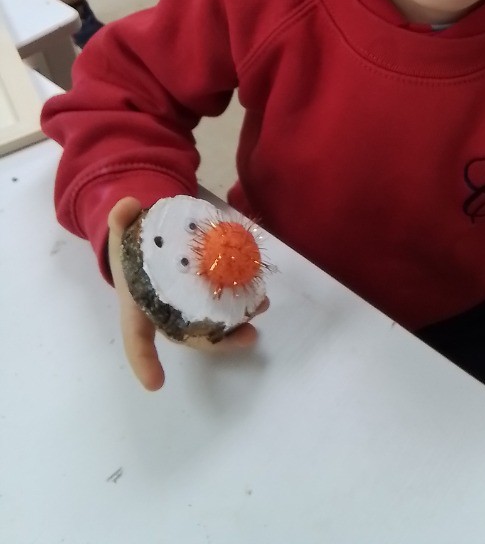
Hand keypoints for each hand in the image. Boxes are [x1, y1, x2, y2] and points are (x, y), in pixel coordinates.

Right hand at [107, 196, 267, 390]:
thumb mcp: (121, 232)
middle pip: (189, 336)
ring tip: (261, 308)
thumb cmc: (130, 248)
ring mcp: (186, 307)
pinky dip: (239, 303)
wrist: (141, 244)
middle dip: (218, 342)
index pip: (136, 338)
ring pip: (211, 324)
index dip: (144, 361)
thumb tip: (127, 205)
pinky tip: (259, 295)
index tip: (156, 383)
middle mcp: (164, 313)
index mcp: (138, 306)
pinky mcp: (203, 295)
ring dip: (238, 322)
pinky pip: (220, 307)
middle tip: (248, 336)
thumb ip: (121, 218)